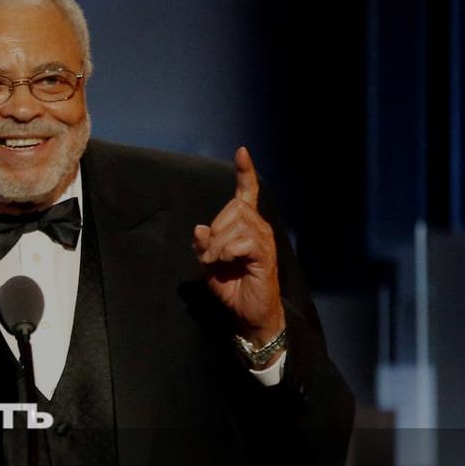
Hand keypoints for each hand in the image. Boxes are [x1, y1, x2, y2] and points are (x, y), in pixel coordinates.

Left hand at [192, 147, 284, 346]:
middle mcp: (259, 227)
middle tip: (210, 257)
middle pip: (232, 208)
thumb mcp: (209, 263)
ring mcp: (264, 240)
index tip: (242, 151)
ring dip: (218, 245)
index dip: (245, 173)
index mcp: (246, 226)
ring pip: (236, 224)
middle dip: (214, 232)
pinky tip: (226, 263)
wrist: (248, 314)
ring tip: (217, 263)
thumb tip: (200, 227)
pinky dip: (226, 252)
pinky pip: (242, 241)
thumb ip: (203, 244)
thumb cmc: (232, 287)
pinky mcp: (265, 255)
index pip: (247, 193)